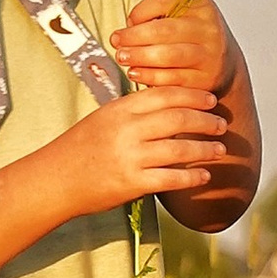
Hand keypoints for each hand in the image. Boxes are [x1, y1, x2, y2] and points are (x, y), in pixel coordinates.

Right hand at [53, 84, 232, 214]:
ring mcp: (130, 157)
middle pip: (177, 118)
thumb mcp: (103, 119)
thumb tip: (169, 105)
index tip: (210, 99)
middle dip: (205, 120)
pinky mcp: (132, 183)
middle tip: (221, 124)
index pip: (164, 94)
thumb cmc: (80, 149)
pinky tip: (204, 176)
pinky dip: (192, 177)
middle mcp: (126, 130)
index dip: (192, 96)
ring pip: (179, 148)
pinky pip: (171, 178)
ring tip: (219, 150)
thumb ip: (133, 112)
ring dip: (205, 149)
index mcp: (120, 109)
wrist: (55, 180)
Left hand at [112, 0, 229, 93]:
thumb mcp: (185, 10)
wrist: (225, 65)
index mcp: (201, 5)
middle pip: (163, 30)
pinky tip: (136, 73)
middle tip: (116, 41)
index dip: (140, 10)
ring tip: (122, 57)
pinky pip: (172, 78)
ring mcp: (208, 55)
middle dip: (134, 37)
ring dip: (139, 57)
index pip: (165, 0)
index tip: (128, 20)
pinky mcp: (204, 79)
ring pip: (167, 56)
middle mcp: (208, 28)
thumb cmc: (197, 35)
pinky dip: (150, 77)